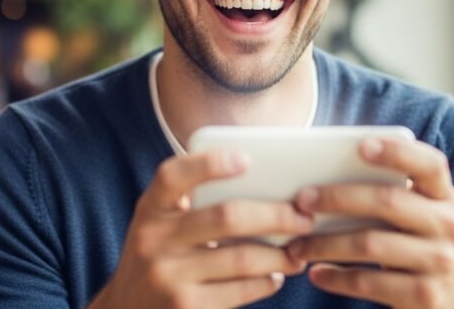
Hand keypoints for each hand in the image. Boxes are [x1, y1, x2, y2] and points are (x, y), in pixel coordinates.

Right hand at [88, 150, 312, 308]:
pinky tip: (275, 276)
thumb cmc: (157, 258)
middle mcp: (154, 240)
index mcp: (149, 209)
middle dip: (275, 215)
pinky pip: (240, 290)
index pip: (173, 176)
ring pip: (242, 258)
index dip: (209, 164)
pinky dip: (265, 282)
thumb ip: (190, 205)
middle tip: (303, 217)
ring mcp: (169, 276)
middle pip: (226, 217)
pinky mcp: (186, 307)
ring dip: (280, 255)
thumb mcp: (158, 226)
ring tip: (298, 251)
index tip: (247, 159)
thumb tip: (263, 187)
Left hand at [285, 137, 453, 308]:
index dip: (398, 152)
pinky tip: (315, 273)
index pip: (430, 164)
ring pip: (371, 244)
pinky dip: (336, 278)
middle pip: (388, 201)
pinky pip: (369, 282)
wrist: (450, 303)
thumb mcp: (415, 216)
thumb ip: (388, 193)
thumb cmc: (414, 246)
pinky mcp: (425, 297)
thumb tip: (322, 175)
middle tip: (302, 199)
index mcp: (443, 196)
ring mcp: (440, 262)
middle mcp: (448, 225)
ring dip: (325, 243)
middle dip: (338, 197)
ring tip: (296, 245)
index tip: (361, 145)